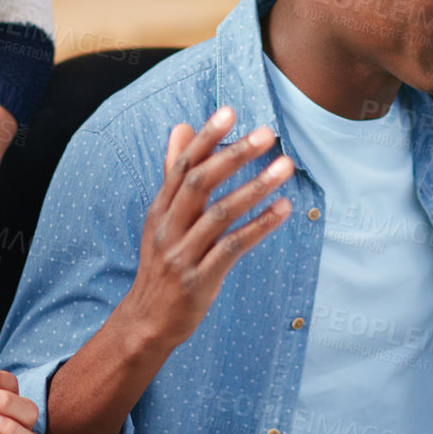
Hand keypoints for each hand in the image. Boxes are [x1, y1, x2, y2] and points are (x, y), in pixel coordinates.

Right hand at [118, 107, 294, 352]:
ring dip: (256, 187)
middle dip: (234, 155)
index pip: (183, 165)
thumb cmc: (162, 263)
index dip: (206, 137)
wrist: (147, 321)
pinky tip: (283, 209)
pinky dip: (260, 225)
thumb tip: (180, 127)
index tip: (230, 111)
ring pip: (221, 213)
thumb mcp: (162, 218)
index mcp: (160, 208)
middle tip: (267, 134)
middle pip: (200, 183)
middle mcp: (169, 227)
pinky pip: (233, 247)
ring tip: (286, 166)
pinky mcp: (200, 278)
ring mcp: (183, 254)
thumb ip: (174, 174)